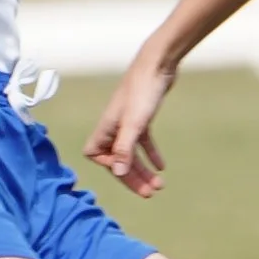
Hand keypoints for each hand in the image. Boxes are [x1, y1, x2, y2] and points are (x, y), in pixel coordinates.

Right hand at [83, 42, 177, 197]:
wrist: (158, 64)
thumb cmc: (143, 91)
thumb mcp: (134, 124)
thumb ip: (125, 149)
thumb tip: (118, 173)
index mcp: (106, 127)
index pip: (96, 155)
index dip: (110, 166)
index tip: (125, 172)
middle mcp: (114, 126)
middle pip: (119, 159)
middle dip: (133, 177)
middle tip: (150, 194)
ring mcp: (128, 122)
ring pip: (132, 153)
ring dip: (144, 170)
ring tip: (159, 186)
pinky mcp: (142, 117)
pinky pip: (143, 142)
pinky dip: (152, 154)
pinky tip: (162, 166)